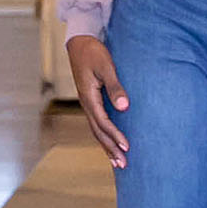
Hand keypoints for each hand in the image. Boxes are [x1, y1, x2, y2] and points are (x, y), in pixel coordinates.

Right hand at [68, 35, 130, 167]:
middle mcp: (86, 104)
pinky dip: (103, 136)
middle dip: (110, 148)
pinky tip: (110, 142)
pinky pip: (96, 123)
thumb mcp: (106, 67)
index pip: (103, 123)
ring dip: (106, 146)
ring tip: (117, 162)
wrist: (80, 43)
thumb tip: (124, 107)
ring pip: (96, 130)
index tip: (127, 147)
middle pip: (98, 132)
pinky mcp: (90, 100)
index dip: (115, 136)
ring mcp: (86, 103)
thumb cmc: (94, 53)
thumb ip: (115, 87)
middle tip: (123, 164)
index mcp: (89, 98)